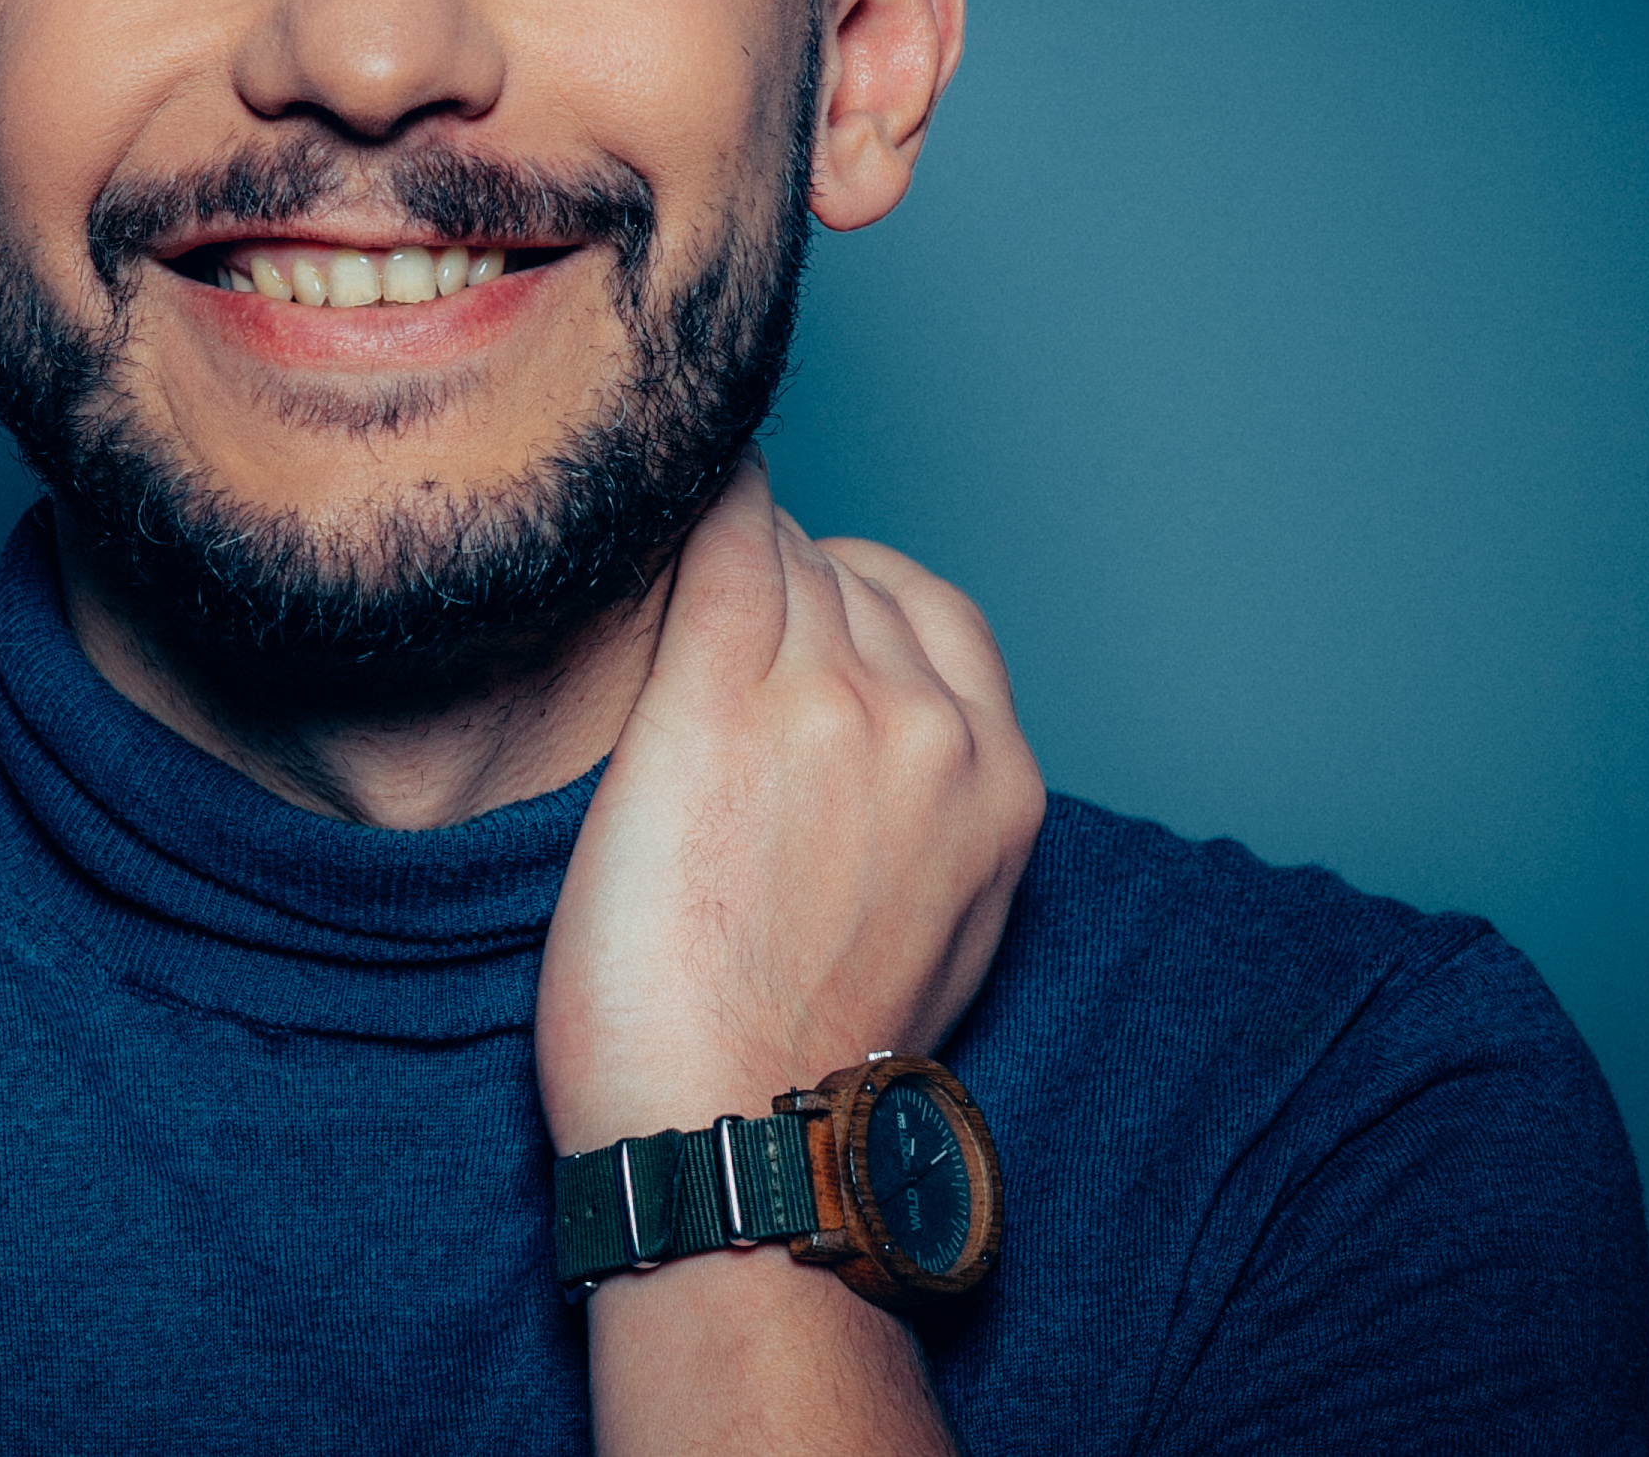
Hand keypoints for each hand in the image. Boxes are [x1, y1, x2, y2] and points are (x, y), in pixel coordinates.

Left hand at [536, 453, 1044, 1153]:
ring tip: (657, 568)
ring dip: (725, 556)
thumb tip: (893, 774)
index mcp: (1002, 784)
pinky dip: (692, 517)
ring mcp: (832, 703)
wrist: (731, 1132)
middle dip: (779, 582)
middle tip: (699, 608)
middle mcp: (934, 726)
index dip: (843, 603)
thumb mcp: (941, 936)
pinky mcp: (719, 702)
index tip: (781, 616)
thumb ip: (936, 825)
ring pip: (782, 554)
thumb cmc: (800, 1059)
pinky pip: (718, 548)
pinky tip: (647, 516)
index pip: (929, 612)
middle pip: (849, 576)